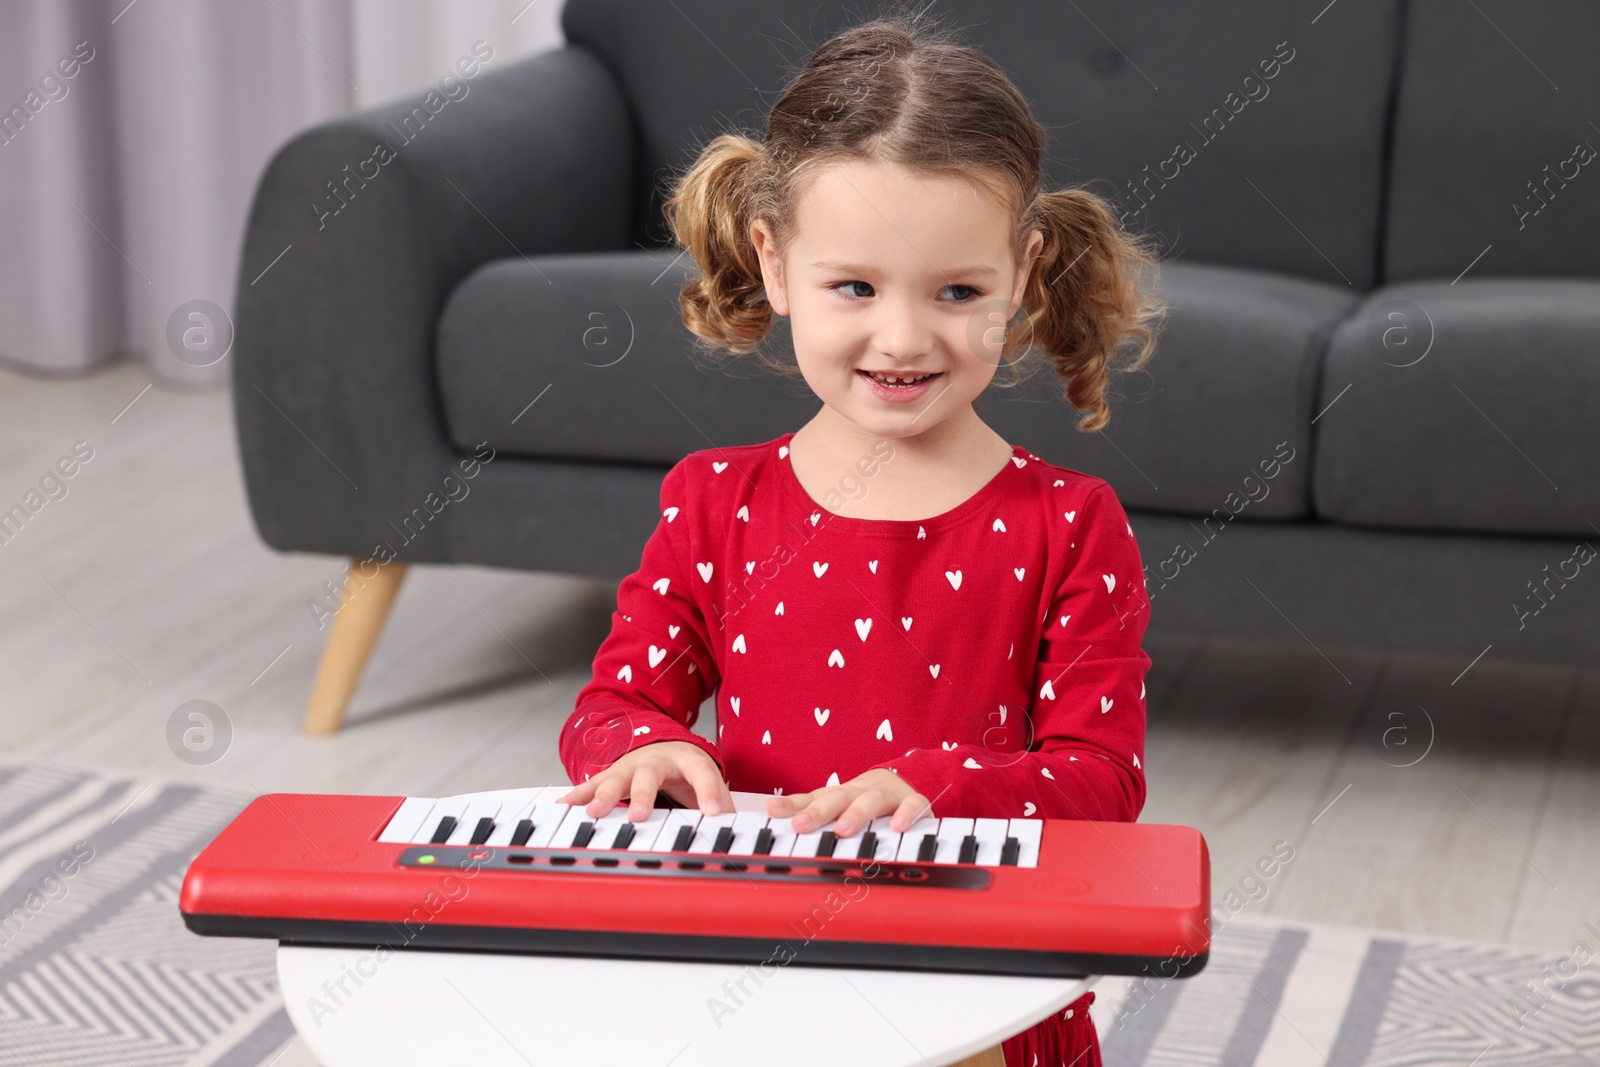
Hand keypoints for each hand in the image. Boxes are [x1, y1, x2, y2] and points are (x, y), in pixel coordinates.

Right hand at [557, 740, 732, 821]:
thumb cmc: (687, 770)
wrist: (661, 744)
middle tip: (639, 816)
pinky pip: (592, 784)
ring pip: (616, 779)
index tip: (713, 813)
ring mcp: (630, 766)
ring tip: (594, 813)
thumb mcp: (708, 781)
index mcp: (688, 761)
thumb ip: (721, 803)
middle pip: (648, 775)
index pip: (702, 774)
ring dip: (604, 796)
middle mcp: (656, 760)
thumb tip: (736, 831)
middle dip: (642, 796)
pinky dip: (579, 795)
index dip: (709, 792)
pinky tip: (565, 806)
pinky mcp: (611, 774)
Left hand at [766, 768, 932, 837]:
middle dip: (818, 811)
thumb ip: (806, 811)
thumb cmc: (863, 800)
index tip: (772, 809)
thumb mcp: (835, 806)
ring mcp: (887, 795)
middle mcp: (859, 792)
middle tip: (801, 825)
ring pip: (871, 800)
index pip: (811, 798)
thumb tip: (769, 813)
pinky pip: (912, 805)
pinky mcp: (913, 802)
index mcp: (838, 796)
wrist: (906, 781)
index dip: (792, 804)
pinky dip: (906, 814)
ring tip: (842, 830)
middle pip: (838, 797)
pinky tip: (897, 827)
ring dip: (856, 814)